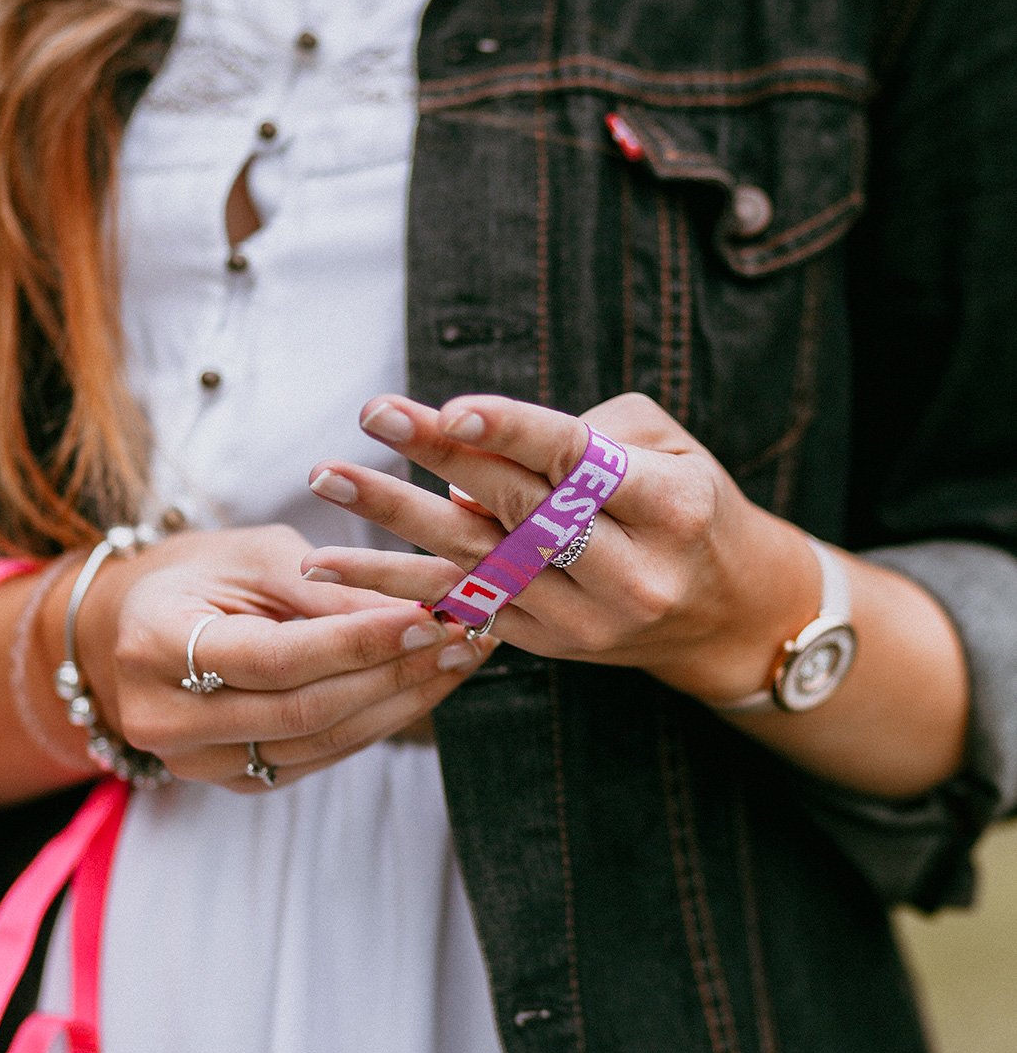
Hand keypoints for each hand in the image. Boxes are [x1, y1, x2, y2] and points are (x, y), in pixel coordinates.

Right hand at [69, 524, 492, 791]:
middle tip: (466, 636)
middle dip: (395, 675)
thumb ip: (324, 587)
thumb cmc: (197, 574)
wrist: (133, 629)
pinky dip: (376, 723)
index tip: (429, 617)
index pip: (275, 657)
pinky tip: (422, 687)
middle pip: (303, 711)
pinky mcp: (232, 781)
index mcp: (155, 644)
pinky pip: (318, 758)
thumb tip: (413, 611)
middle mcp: (165, 718)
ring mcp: (196, 762)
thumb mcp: (252, 555)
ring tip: (460, 659)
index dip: (357, 643)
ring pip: (319, 744)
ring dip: (400, 703)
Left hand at [305, 392, 819, 703]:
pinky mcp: (543, 641)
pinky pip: (458, 606)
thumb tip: (478, 458)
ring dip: (392, 519)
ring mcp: (582, 617)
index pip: (578, 461)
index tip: (449, 411)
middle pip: (517, 506)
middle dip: (438, 456)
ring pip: (473, 562)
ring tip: (328, 477)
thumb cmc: (691, 505)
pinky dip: (391, 584)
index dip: (511, 434)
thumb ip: (582, 437)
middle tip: (373, 413)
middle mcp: (629, 571)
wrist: (726, 614)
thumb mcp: (670, 448)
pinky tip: (328, 568)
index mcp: (672, 508)